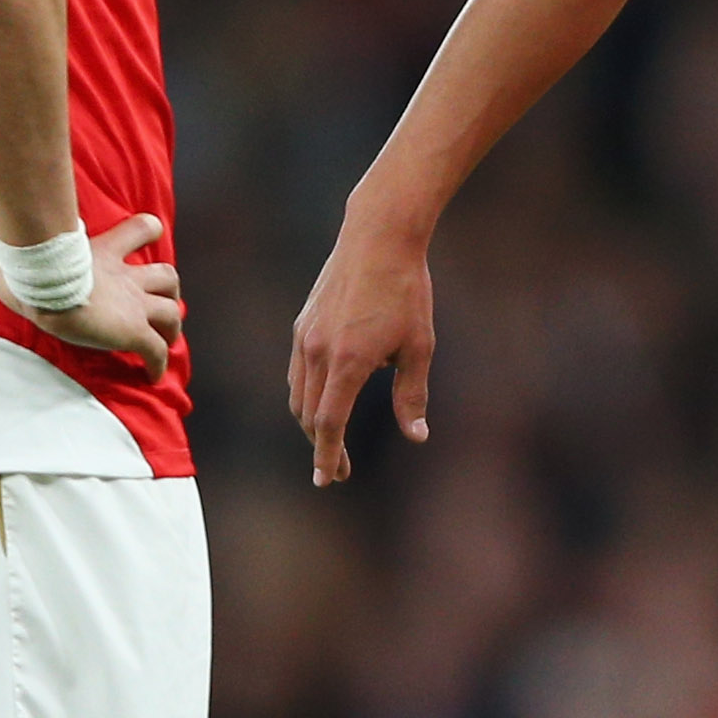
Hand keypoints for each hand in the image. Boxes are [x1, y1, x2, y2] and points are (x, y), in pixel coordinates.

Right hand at [0, 164, 180, 375]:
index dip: (148, 229)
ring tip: (166, 336)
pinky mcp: (132, 332)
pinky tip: (153, 374)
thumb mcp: (10, 233)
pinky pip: (156, 351)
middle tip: (161, 299)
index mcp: (103, 254)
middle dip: (167, 287)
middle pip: (166, 275)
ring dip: (171, 324)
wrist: (47, 289)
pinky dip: (159, 363)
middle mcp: (125, 280)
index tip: (151, 230)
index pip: (140, 229)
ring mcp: (131, 307)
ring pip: (171, 312)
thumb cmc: (30, 264)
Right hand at [287, 212, 434, 484]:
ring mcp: (305, 336)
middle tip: (339, 470)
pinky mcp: (303, 324)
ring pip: (299, 394)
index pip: (329, 423)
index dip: (327, 455)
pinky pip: (298, 371)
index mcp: (348, 362)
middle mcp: (318, 352)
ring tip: (331, 440)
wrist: (378, 237)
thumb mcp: (419, 347)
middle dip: (322, 446)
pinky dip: (308, 395)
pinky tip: (326, 400)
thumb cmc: (407, 291)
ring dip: (312, 423)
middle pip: (309, 415)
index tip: (327, 479)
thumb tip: (416, 436)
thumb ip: (412, 395)